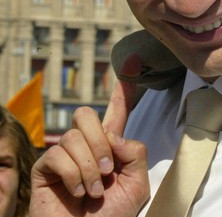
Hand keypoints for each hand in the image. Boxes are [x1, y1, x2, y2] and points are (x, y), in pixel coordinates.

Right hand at [30, 80, 149, 216]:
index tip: (130, 60)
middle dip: (100, 141)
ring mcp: (63, 156)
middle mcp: (85, 146)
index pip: (115, 112)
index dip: (122, 89)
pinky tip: (78, 192)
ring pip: (74, 136)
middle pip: (85, 114)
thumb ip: (135, 153)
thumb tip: (113, 134)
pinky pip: (58, 155)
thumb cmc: (112, 216)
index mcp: (110, 147)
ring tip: (94, 189)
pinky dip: (73, 175)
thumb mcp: (137, 183)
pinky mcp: (44, 169)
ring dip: (89, 165)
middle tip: (108, 170)